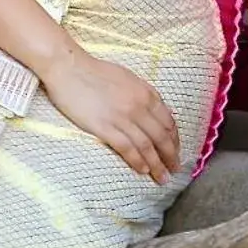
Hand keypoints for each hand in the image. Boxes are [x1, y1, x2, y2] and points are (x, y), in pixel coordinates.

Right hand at [39, 49, 181, 182]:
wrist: (70, 68)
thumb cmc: (97, 72)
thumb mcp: (129, 79)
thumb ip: (144, 95)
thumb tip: (156, 112)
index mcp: (147, 93)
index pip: (168, 122)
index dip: (175, 140)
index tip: (177, 151)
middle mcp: (139, 106)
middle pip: (161, 136)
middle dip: (171, 156)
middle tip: (175, 170)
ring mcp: (122, 117)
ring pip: (146, 146)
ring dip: (156, 164)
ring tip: (162, 178)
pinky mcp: (104, 127)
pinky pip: (126, 147)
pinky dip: (137, 161)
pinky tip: (143, 171)